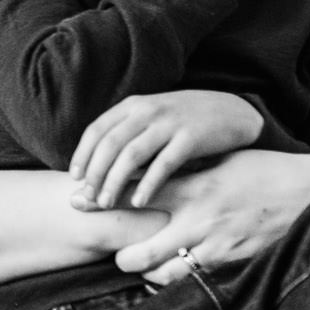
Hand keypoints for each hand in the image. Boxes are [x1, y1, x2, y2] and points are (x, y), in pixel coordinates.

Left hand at [70, 90, 263, 208]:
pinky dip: (148, 184)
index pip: (97, 130)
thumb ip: (128, 132)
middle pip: (109, 144)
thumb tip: (95, 163)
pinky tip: (139, 203)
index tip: (75, 178)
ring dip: (115, 181)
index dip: (82, 154)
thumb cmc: (186, 121)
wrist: (233, 111)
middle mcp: (147, 110)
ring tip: (107, 204)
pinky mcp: (191, 137)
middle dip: (95, 173)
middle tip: (88, 199)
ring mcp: (169, 123)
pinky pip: (163, 164)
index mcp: (134, 105)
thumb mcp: (153, 117)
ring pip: (131, 154)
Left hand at [114, 148, 309, 284]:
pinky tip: (174, 283)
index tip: (77, 201)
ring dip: (150, 275)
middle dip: (123, 257)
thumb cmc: (267, 173)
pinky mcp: (235, 268)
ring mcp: (217, 248)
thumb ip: (187, 172)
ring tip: (145, 270)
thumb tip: (155, 168)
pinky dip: (179, 286)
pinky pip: (195, 286)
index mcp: (195, 188)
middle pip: (140, 251)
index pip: (136, 193)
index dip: (102, 198)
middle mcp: (200, 220)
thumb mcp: (222, 164)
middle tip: (118, 255)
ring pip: (164, 276)